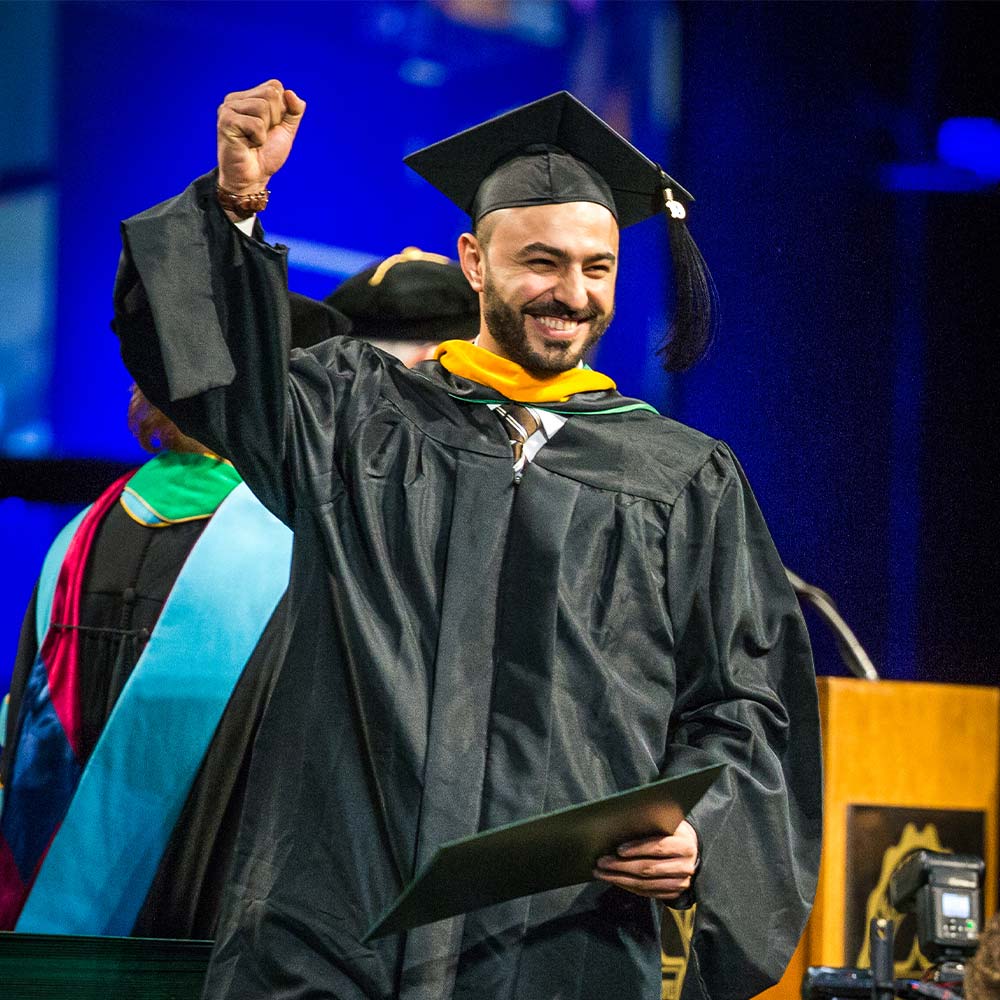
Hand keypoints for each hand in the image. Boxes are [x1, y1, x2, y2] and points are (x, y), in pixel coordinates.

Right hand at [217, 79, 305, 194]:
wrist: (253, 178)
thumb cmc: (267, 155)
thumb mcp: (286, 130)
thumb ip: (294, 110)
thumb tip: (291, 93)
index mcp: (249, 97)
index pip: (275, 86)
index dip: (282, 109)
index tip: (271, 127)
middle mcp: (236, 99)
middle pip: (271, 94)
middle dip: (275, 119)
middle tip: (262, 135)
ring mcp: (228, 108)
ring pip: (263, 107)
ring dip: (265, 130)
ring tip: (254, 140)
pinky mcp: (226, 120)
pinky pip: (256, 123)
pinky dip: (259, 138)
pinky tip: (248, 145)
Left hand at [592, 818, 698, 900]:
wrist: (691, 850)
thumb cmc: (673, 832)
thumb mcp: (668, 823)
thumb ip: (652, 824)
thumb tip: (622, 824)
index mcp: (684, 845)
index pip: (658, 847)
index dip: (638, 849)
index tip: (618, 849)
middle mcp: (685, 866)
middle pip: (649, 868)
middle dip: (621, 866)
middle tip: (602, 862)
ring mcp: (680, 883)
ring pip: (645, 884)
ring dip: (620, 879)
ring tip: (602, 873)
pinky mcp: (673, 893)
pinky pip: (647, 893)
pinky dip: (628, 887)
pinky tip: (614, 880)